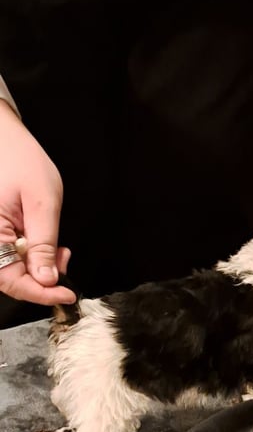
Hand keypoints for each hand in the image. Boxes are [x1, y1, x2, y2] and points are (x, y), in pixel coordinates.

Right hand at [0, 101, 74, 304]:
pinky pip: (12, 256)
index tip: (67, 294)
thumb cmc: (20, 159)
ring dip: (40, 269)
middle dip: (43, 281)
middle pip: (12, 279)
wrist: (4, 136)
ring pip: (13, 270)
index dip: (40, 294)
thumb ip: (43, 245)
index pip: (11, 282)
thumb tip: (47, 280)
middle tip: (66, 263)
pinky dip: (34, 256)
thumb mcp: (41, 202)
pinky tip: (48, 244)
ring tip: (60, 251)